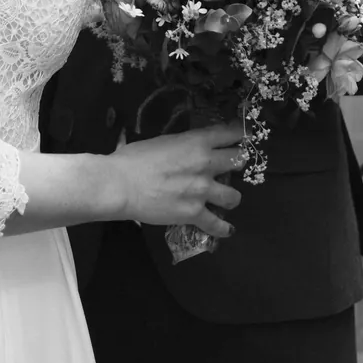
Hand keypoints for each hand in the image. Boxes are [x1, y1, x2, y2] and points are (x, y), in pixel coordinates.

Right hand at [111, 123, 244, 238]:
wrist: (121, 184)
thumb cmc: (134, 158)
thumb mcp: (163, 141)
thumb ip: (182, 144)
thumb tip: (187, 149)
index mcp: (197, 142)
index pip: (229, 133)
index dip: (239, 133)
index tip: (241, 135)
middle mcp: (206, 164)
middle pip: (238, 161)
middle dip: (237, 162)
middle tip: (232, 166)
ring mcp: (203, 190)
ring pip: (234, 195)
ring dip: (231, 196)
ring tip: (226, 198)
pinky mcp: (194, 213)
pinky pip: (217, 224)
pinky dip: (223, 228)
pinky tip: (227, 229)